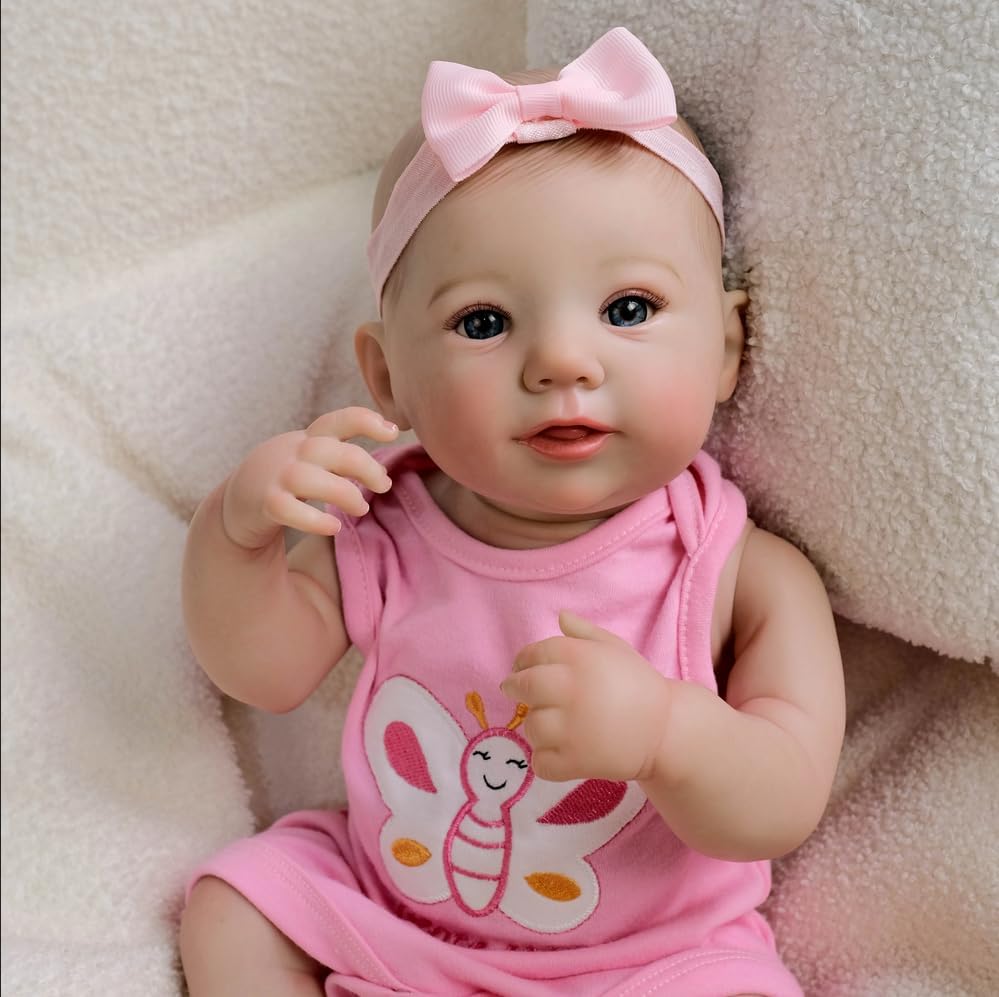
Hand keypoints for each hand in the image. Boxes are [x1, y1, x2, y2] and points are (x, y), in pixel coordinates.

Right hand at [221, 406, 398, 549]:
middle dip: (365, 467)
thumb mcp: (312, 459)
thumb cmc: (286, 479)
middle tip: (384, 486)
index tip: (393, 432)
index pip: (338, 420)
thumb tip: (383, 474)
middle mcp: (293, 452)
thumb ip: (343, 458)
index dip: (366, 421)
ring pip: (311, 479)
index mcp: (309, 440)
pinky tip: (335, 527)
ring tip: (362, 508)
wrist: (236, 502)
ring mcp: (276, 477)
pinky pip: (289, 509)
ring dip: (344, 494)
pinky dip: (314, 520)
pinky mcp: (265, 503)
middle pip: (330, 450)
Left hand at [501, 611, 670, 782]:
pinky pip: (540, 762)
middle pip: (523, 687)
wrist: (667, 730)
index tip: (521, 668)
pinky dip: (546, 761)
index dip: (522, 661)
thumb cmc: (638, 685)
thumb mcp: (615, 648)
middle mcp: (571, 689)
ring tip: (554, 725)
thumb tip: (560, 616)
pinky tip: (560, 752)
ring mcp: (571, 728)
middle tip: (517, 692)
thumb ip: (584, 632)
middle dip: (515, 688)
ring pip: (531, 726)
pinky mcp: (575, 761)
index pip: (533, 654)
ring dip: (538, 726)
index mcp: (580, 658)